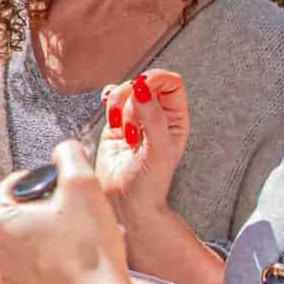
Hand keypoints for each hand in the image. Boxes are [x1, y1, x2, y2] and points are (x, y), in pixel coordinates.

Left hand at [0, 141, 145, 283]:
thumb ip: (69, 154)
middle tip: (75, 215)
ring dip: (52, 230)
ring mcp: (5, 273)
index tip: (66, 193)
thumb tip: (64, 150)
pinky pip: (37, 261)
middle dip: (48, 207)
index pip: (17, 183)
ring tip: (78, 237)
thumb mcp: (82, 183)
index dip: (47, 182)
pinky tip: (76, 258)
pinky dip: (54, 255)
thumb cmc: (88, 249)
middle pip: (21, 210)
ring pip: (29, 235)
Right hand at [93, 69, 189, 220]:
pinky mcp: (115, 124)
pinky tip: (107, 111)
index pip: (171, 83)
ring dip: (118, 102)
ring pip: (126, 90)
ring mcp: (135, 119)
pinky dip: (107, 99)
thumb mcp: (158, 150)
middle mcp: (158, 116)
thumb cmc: (149, 184)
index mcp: (176, 120)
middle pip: (146, 83)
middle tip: (128, 118)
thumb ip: (152, 117)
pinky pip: (111, 99)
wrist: (125, 203)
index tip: (141, 87)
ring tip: (121, 128)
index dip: (156, 80)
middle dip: (133, 94)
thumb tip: (142, 88)